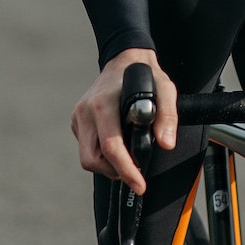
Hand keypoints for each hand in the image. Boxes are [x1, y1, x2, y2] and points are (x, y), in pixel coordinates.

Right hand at [71, 48, 178, 194]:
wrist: (124, 59)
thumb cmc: (144, 76)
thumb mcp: (165, 89)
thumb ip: (167, 116)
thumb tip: (165, 144)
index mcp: (103, 104)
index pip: (110, 146)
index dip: (126, 170)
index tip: (140, 185)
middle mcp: (85, 111)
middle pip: (91, 159)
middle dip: (114, 171)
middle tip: (135, 172)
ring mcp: (78, 116)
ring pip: (87, 158)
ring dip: (107, 166)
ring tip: (128, 158)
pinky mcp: (77, 121)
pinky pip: (86, 148)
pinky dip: (102, 155)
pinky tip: (117, 144)